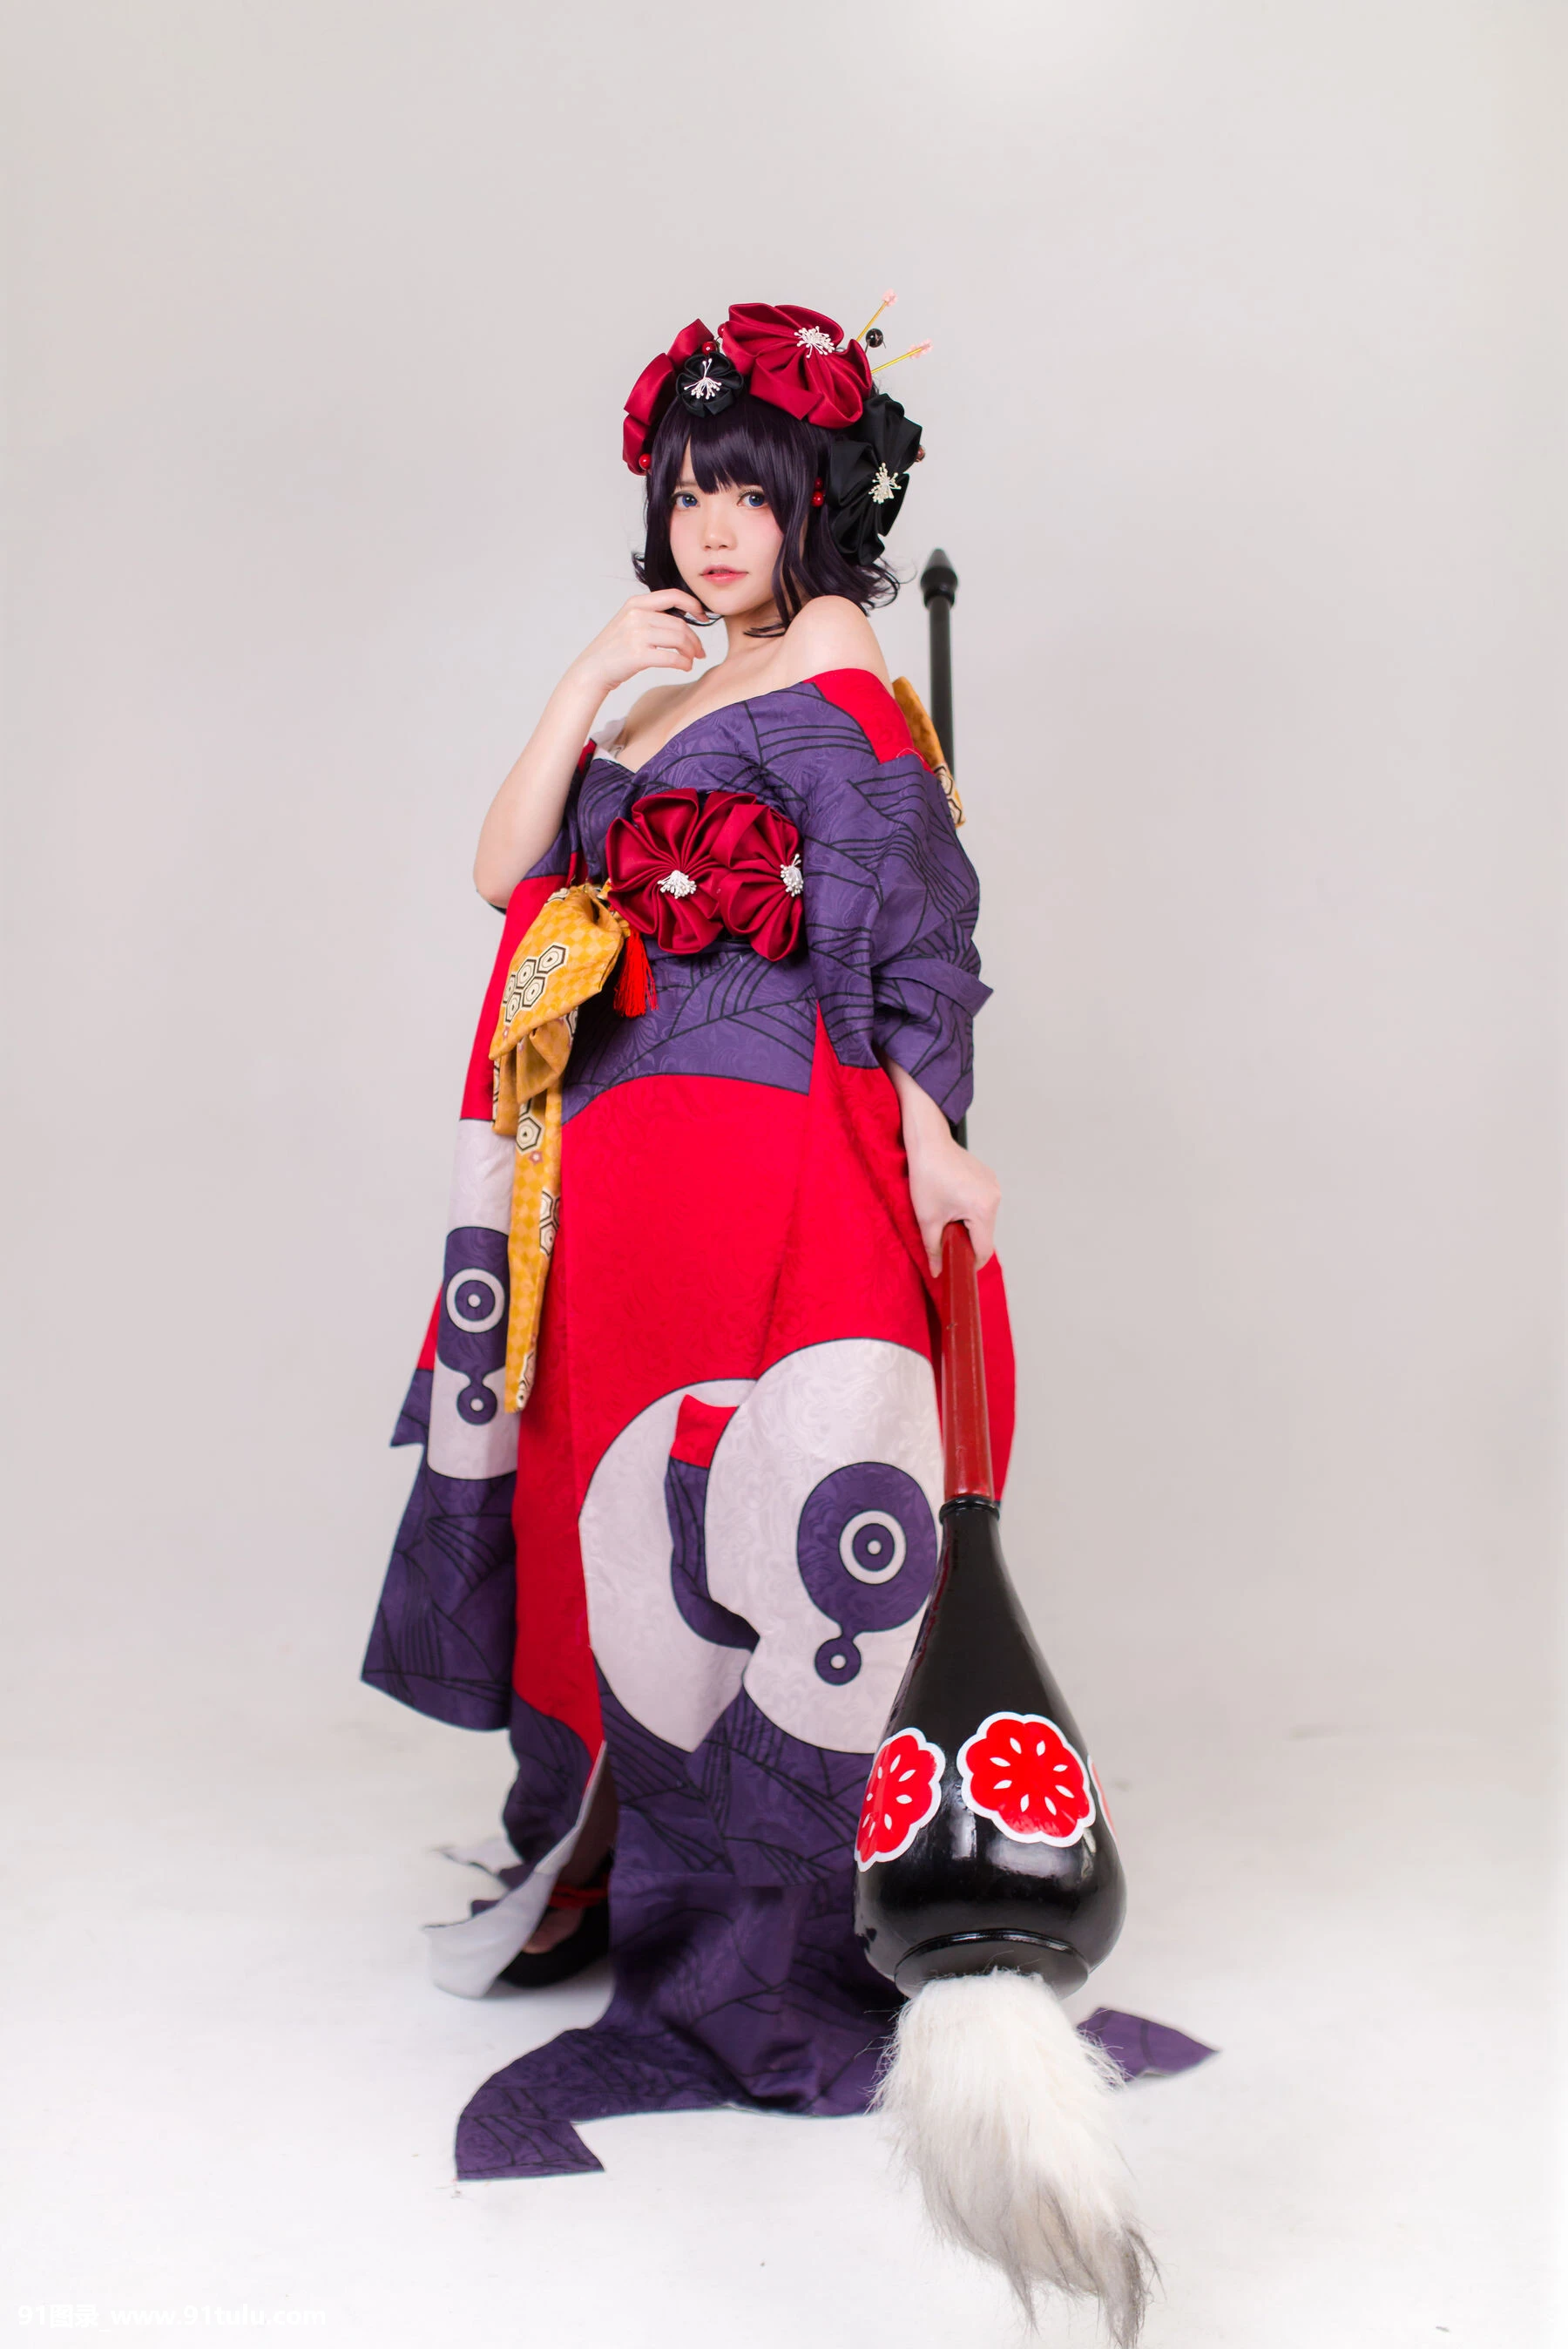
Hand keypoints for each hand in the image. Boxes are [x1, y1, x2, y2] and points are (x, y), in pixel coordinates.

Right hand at [569, 590, 709, 698]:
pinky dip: (684, 663)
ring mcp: (636, 634)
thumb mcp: (628, 622)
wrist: (592, 670)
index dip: (693, 604)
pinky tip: (685, 667)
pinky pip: (673, 658)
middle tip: (700, 652)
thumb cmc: (614, 650)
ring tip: (692, 660)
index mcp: (635, 603)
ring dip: (691, 652)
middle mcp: (636, 615)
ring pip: (679, 640)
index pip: (673, 596)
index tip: (703, 617)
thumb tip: (683, 619)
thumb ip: (650, 616)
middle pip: (680, 624)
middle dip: (695, 640)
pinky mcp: (638, 655)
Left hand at [905, 1124, 1000, 1277]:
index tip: (958, 1267)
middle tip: (945, 1239)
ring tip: (947, 1215)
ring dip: (969, 1225)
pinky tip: (953, 1201)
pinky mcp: (990, 1179)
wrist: (929, 1143)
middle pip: (986, 1235)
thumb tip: (937, 1271)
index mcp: (982, 1210)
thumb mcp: (927, 1219)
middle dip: (967, 1241)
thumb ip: (934, 1249)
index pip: (983, 1249)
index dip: (970, 1263)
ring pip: (985, 1220)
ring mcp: (995, 1186)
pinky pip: (984, 1204)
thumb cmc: (927, 1176)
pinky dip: (971, 1210)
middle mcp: (995, 1198)